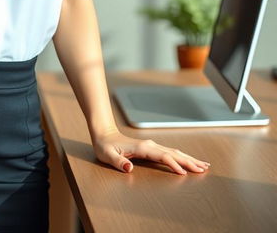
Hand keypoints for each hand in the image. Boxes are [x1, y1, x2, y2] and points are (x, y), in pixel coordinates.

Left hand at [91, 127, 210, 174]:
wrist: (103, 133)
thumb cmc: (105, 146)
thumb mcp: (107, 156)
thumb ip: (118, 162)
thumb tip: (129, 169)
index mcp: (142, 148)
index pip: (163, 157)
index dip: (173, 165)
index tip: (184, 174)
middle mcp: (149, 145)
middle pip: (173, 153)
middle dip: (189, 161)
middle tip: (204, 169)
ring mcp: (151, 145)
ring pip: (174, 152)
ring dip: (188, 158)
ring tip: (203, 165)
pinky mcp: (151, 147)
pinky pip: (170, 152)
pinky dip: (181, 156)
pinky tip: (187, 160)